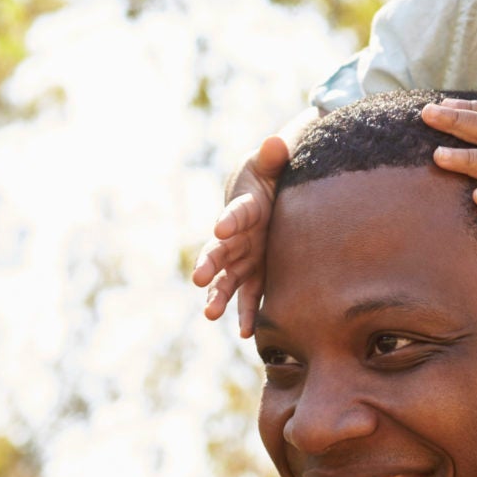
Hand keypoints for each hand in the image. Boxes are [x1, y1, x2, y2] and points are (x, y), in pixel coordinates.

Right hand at [191, 133, 290, 336]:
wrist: (266, 195)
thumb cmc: (268, 177)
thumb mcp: (272, 163)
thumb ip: (274, 156)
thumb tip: (277, 143)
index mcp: (244, 208)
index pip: (236, 213)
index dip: (229, 219)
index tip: (222, 227)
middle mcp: (237, 237)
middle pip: (219, 251)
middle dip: (209, 264)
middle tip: (199, 277)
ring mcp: (244, 258)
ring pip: (227, 279)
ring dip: (218, 296)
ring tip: (210, 314)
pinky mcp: (256, 274)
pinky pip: (249, 296)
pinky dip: (247, 314)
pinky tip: (247, 333)